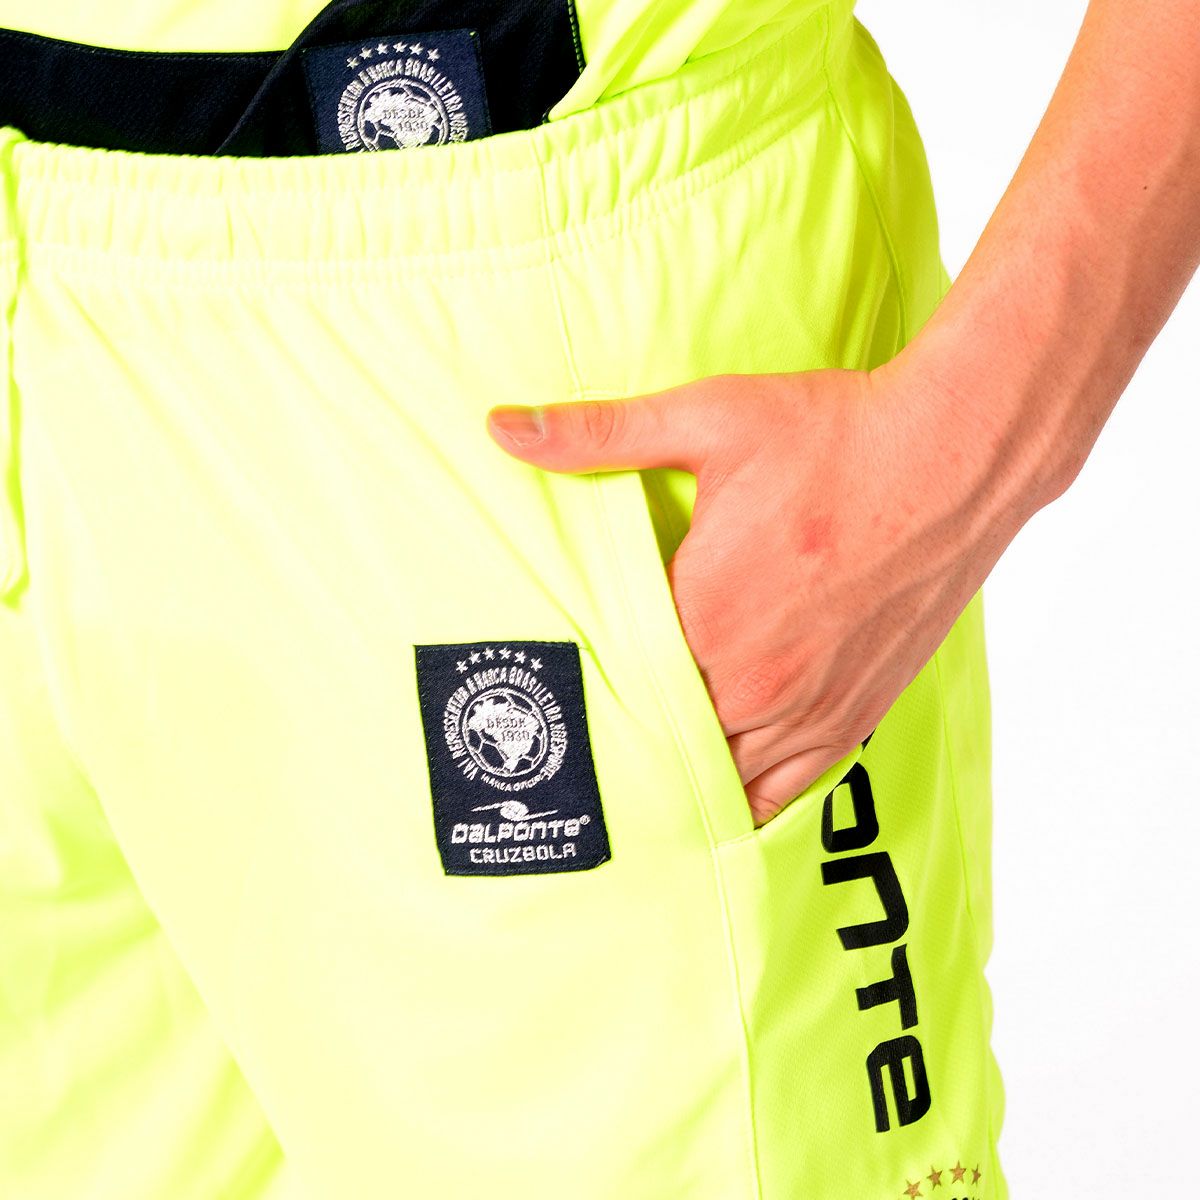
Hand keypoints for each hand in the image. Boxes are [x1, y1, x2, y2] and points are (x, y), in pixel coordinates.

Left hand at [485, 365, 1015, 825]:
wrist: (956, 453)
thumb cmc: (836, 435)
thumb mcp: (708, 419)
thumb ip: (598, 434)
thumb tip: (500, 426)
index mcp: (709, 615)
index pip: (620, 684)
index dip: (585, 692)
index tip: (551, 700)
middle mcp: (759, 678)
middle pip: (666, 738)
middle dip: (628, 735)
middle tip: (584, 741)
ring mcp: (813, 704)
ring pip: (723, 774)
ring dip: (683, 769)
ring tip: (642, 769)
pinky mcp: (857, 712)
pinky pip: (788, 787)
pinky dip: (749, 794)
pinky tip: (720, 793)